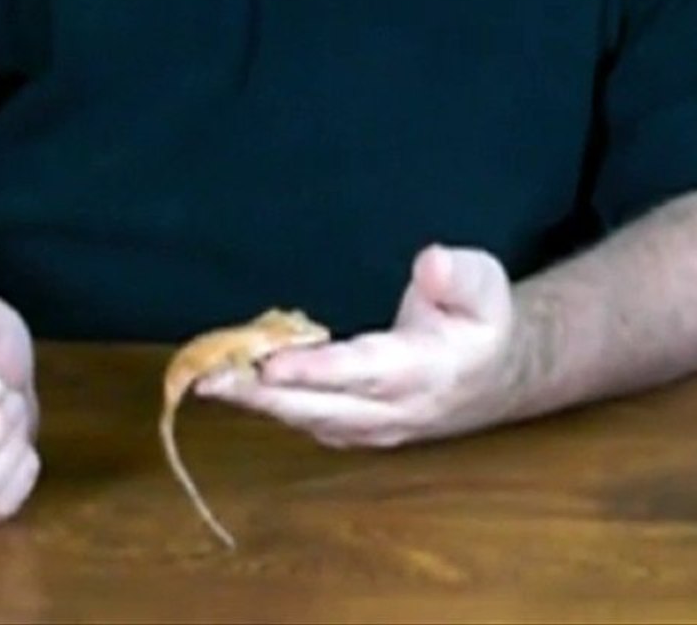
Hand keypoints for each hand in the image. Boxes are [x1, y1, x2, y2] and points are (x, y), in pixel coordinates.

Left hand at [196, 244, 517, 447]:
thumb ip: (459, 275)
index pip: (367, 372)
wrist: (491, 378)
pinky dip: (269, 406)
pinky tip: (234, 384)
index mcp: (429, 371)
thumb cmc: (481, 322)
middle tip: (208, 374)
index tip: (270, 364)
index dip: (317, 370)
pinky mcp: (356, 431)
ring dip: (256, 403)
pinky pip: (306, 422)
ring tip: (206, 376)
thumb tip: (430, 263)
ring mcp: (374, 428)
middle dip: (263, 394)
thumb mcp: (484, 285)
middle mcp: (396, 410)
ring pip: (308, 419)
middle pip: (323, 406)